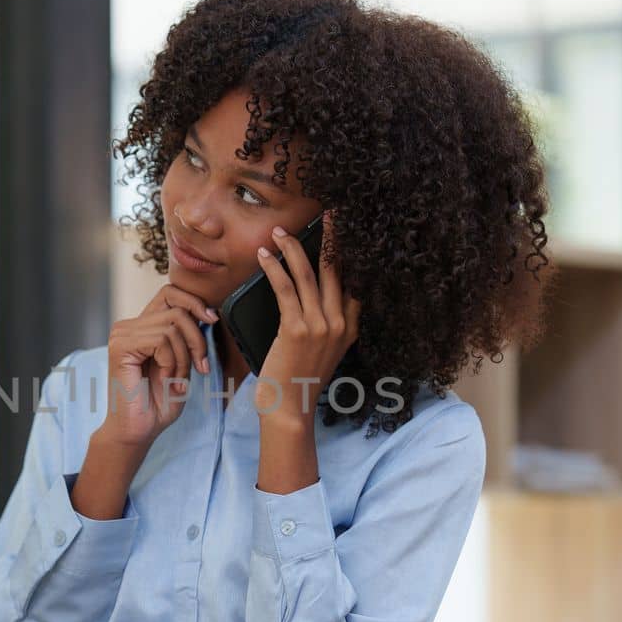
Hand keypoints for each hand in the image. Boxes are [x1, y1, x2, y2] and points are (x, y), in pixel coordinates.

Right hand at [95, 282, 219, 447]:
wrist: (138, 431)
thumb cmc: (159, 403)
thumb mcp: (183, 363)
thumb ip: (189, 337)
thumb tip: (207, 313)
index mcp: (141, 326)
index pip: (171, 293)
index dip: (195, 302)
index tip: (212, 321)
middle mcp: (128, 326)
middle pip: (177, 307)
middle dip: (197, 338)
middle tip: (199, 367)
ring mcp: (122, 334)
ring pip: (173, 325)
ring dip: (185, 357)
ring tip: (176, 379)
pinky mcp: (121, 346)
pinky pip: (162, 339)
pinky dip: (173, 361)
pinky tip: (166, 379)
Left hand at [253, 210, 360, 423]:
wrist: (290, 407)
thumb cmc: (300, 378)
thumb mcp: (325, 351)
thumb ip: (328, 325)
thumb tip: (315, 296)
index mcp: (350, 327)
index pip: (355, 280)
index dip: (349, 253)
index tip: (345, 231)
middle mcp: (340, 323)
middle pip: (337, 269)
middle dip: (331, 238)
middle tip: (327, 214)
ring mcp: (320, 326)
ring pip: (308, 274)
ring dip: (293, 248)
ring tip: (279, 232)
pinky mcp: (297, 329)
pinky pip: (285, 288)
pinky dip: (274, 268)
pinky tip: (266, 256)